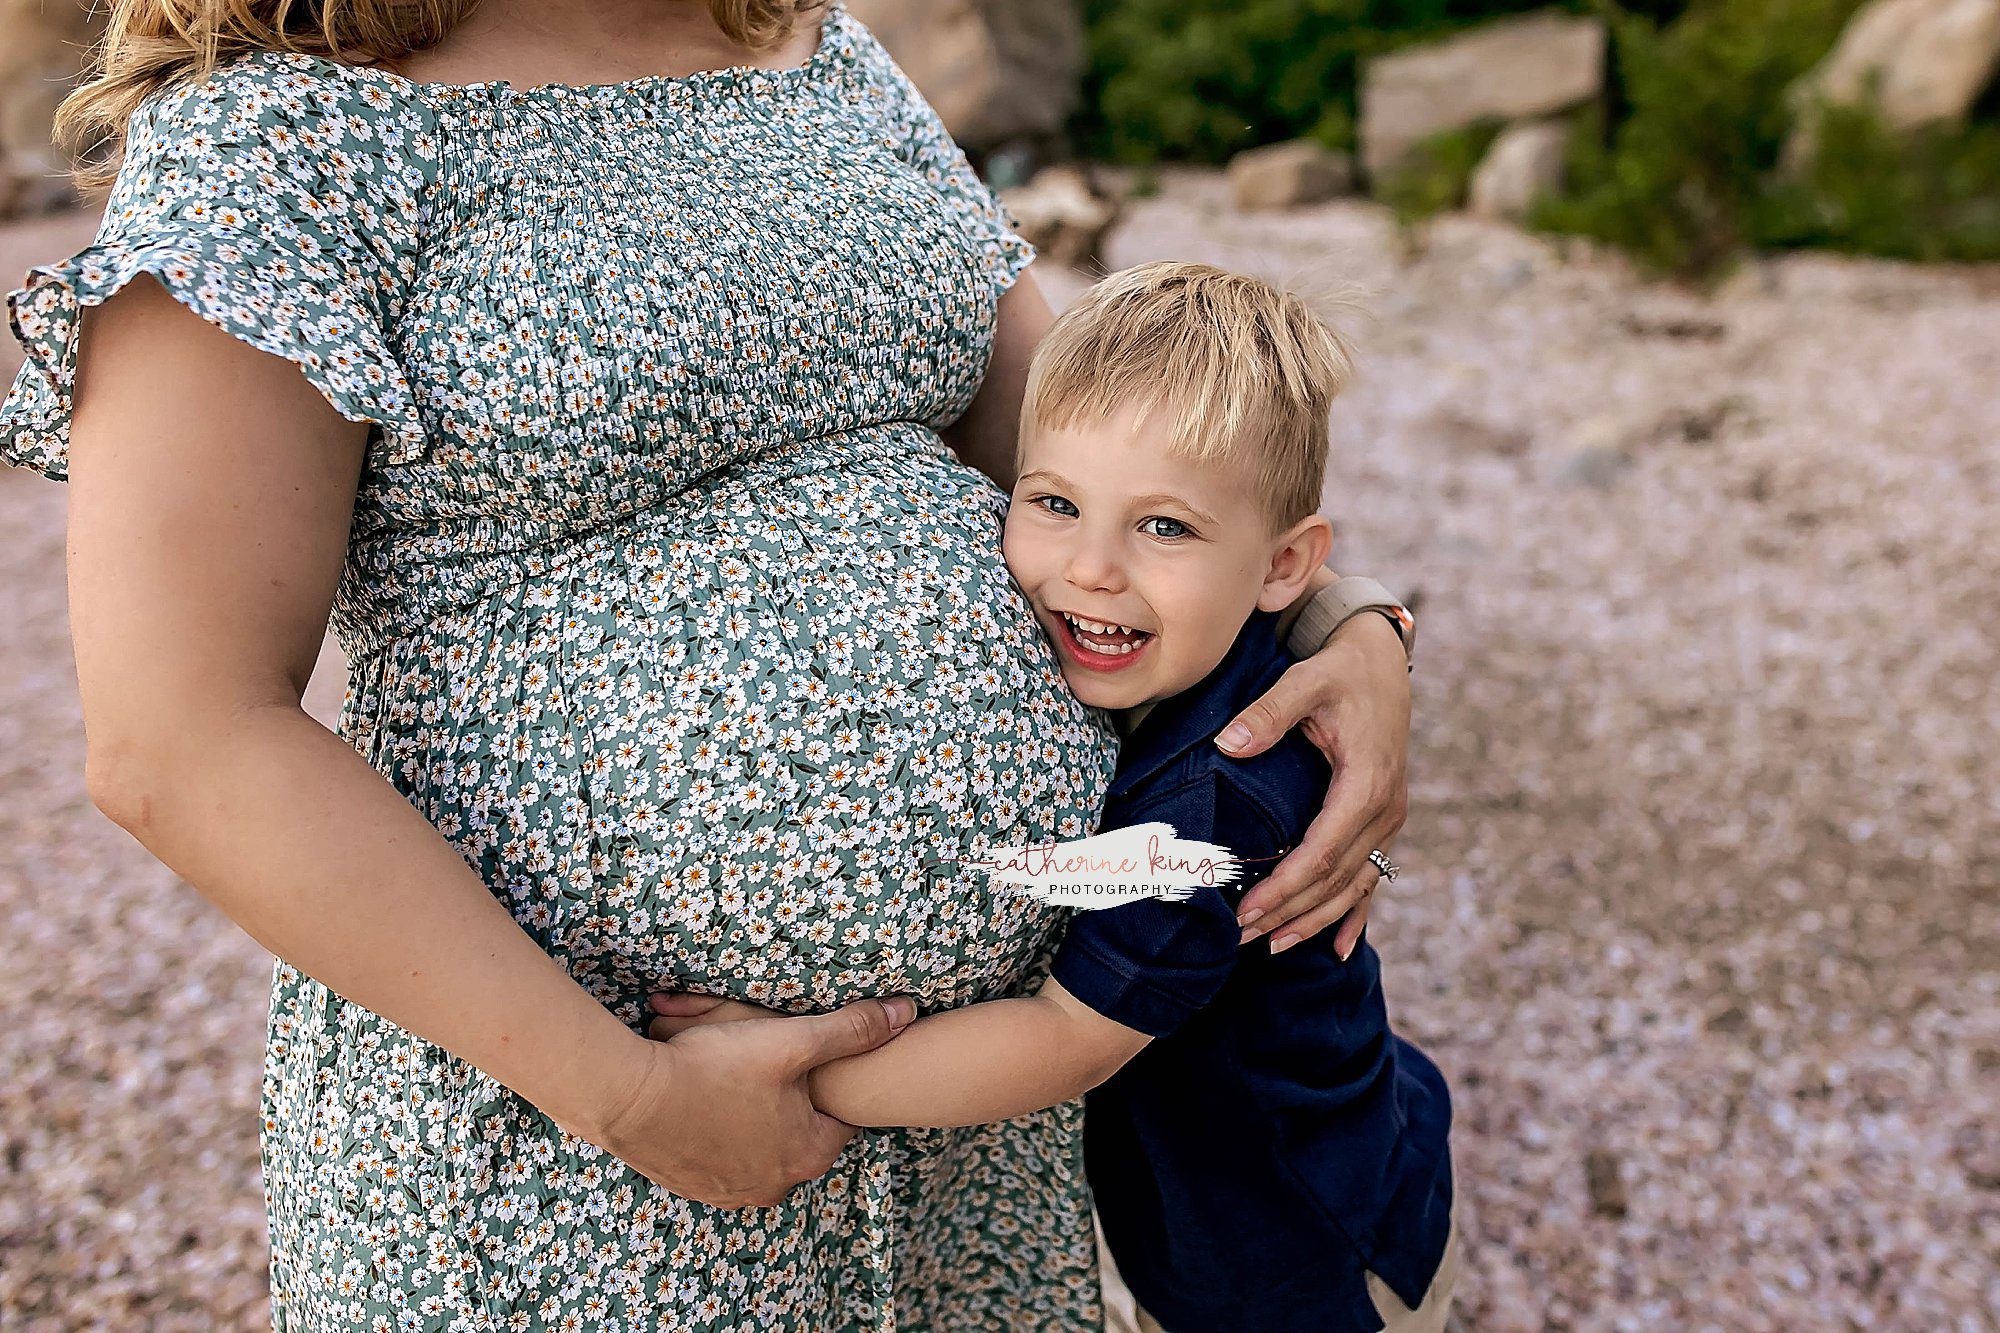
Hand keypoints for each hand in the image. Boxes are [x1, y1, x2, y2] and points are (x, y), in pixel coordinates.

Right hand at [583, 995, 914, 1208]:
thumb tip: (909, 1014)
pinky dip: (721, 1129)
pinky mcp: (696, 1188)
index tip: (801, 1055)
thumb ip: (853, 1029)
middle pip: (800, 1129)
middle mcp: (775, 1185)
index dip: (825, 1078)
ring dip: (754, 1114)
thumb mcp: (791, 1041)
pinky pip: (724, 1154)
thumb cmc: (713, 1068)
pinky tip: (706, 1098)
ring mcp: (733, 1192)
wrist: (628, 1099)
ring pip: (761, 1142)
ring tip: (732, 1077)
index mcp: (809, 1155)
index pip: (838, 1113)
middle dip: (788, 1097)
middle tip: (763, 1060)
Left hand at [1216, 609, 1409, 957]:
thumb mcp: (1305, 681)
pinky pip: (1373, 876)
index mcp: (1366, 784)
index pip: (1321, 852)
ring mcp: (1391, 819)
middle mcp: (1385, 810)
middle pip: (1335, 879)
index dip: (1284, 887)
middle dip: (1289, 912)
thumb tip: (1227, 745)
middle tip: (1242, 937)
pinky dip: (1355, 914)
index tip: (1245, 910)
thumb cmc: (1340, 670)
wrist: (1381, 660)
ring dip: (1314, 920)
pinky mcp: (1387, 820)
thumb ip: (1267, 713)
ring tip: (1273, 946)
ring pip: (1354, 885)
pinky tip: (1339, 948)